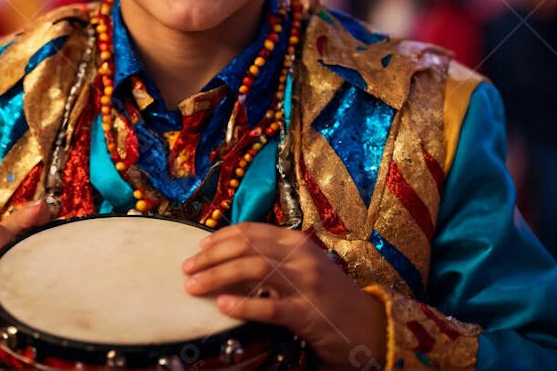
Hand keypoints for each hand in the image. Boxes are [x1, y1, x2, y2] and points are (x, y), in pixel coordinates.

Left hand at [182, 222, 385, 367]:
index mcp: (297, 242)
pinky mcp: (307, 314)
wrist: (370, 325)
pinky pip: (269, 307)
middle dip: (211, 257)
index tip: (200, 247)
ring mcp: (306, 284)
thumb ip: (273, 259)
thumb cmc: (328, 297)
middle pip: (246, 247)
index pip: (251, 231)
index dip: (221, 237)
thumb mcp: (303, 268)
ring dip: (217, 276)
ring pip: (253, 270)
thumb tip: (226, 258)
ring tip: (193, 286)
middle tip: (186, 268)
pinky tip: (222, 306)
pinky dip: (243, 305)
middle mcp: (301, 257)